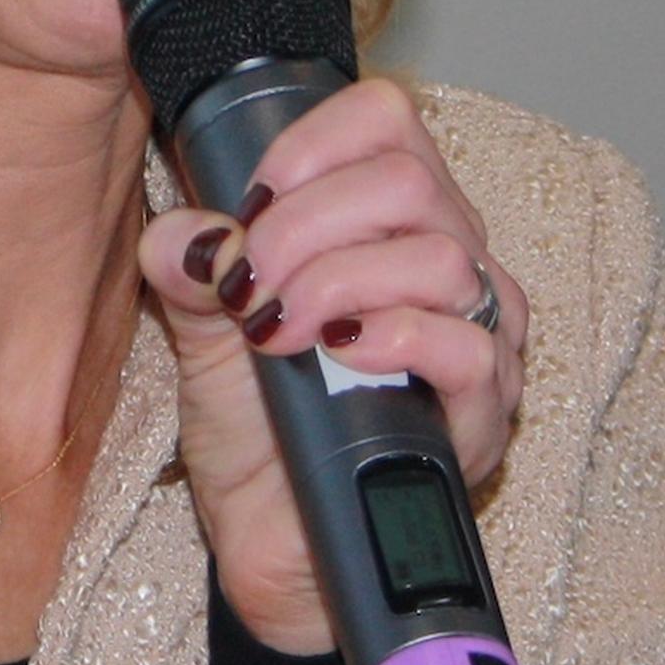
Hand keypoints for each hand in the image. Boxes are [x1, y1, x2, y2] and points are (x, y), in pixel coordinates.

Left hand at [139, 77, 526, 654]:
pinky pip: (470, 348)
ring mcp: (477, 340)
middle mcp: (448, 265)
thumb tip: (184, 235)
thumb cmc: (259, 428)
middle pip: (408, 178)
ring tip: (275, 329)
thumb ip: (189, 269)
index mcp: (388, 221)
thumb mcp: (204, 329)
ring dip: (337, 280)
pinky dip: (397, 337)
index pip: (384, 120)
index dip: (308, 143)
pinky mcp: (481, 419)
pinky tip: (339, 353)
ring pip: (440, 255)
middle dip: (304, 222)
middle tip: (249, 282)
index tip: (247, 203)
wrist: (275, 544)